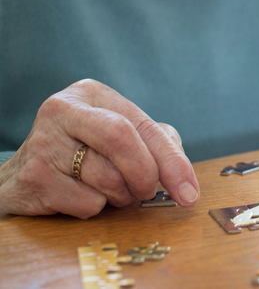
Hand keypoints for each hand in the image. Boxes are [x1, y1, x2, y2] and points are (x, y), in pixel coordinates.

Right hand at [0, 79, 199, 217]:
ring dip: (120, 195)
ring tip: (107, 188)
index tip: (190, 192)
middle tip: (147, 192)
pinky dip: (95, 208)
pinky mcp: (33, 178)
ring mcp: (43, 143)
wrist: (25, 174)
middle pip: (122, 141)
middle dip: (146, 174)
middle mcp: (63, 110)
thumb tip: (185, 178)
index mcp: (91, 94)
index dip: (172, 160)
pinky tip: (79, 195)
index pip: (142, 126)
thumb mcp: (121, 135)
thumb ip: (157, 143)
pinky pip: (87, 203)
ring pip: (108, 179)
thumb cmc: (85, 152)